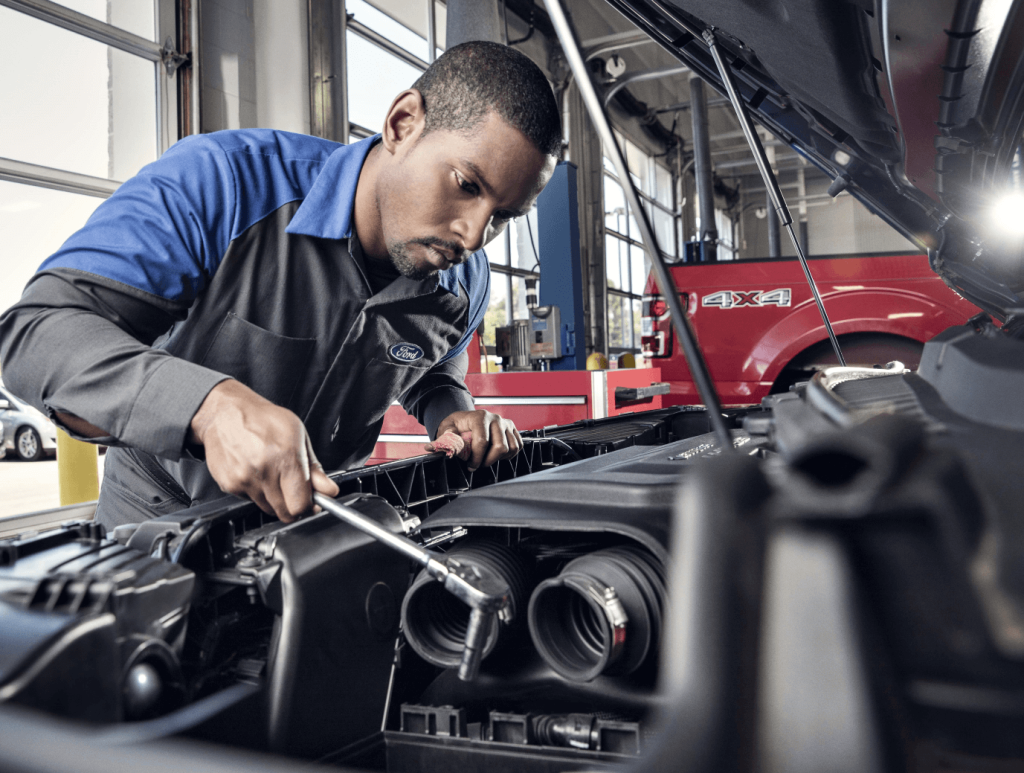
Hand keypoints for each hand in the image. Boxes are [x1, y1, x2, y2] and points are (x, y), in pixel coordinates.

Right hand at [190, 380, 338, 522]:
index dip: (309, 507)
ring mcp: (243, 480)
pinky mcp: (228, 485)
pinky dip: (257, 492)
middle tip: (295, 489)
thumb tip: (328, 489)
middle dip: (294, 505)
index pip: (300, 505)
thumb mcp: (299, 435)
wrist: (225, 412)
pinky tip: (256, 472)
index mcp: (285, 457)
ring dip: (275, 498)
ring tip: (273, 474)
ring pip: (268, 509)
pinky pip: (250, 500)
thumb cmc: (262, 419)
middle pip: (285, 513)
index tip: (312, 502)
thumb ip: (314, 467)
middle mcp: (263, 471)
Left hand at [427, 410, 521, 470]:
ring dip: (499, 459)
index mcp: (480, 417)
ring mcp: (506, 423)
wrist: (465, 418)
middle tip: (478, 465)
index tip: (470, 466)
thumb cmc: (456, 425)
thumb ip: (443, 440)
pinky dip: (509, 455)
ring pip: (511, 448)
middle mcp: (495, 418)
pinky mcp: (512, 429)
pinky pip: (517, 446)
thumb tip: (431, 448)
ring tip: (487, 459)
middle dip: (488, 461)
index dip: (476, 459)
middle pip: (500, 447)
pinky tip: (496, 455)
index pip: (482, 442)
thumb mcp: (447, 431)